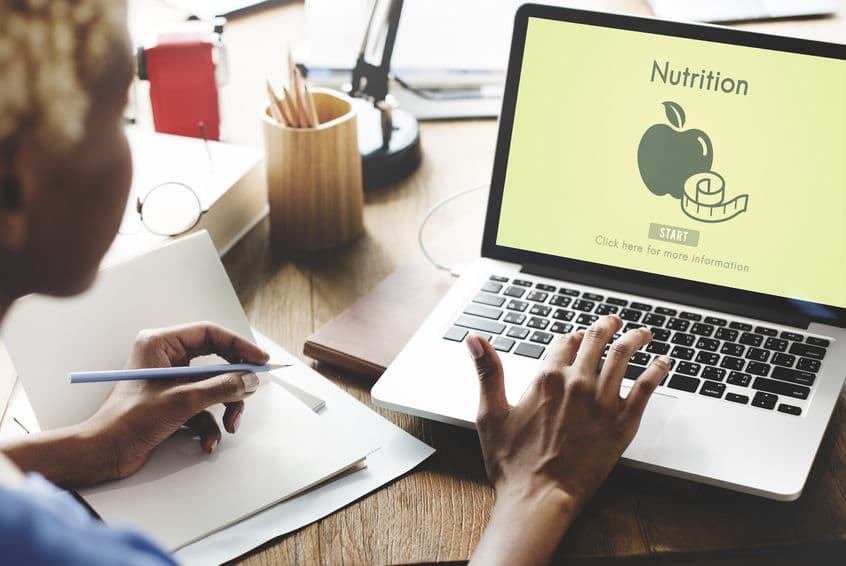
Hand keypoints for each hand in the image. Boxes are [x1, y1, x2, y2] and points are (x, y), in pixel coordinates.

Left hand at [86, 322, 268, 479]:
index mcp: (160, 344)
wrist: (104, 454)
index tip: (259, 360)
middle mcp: (166, 358)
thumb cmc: (128, 421)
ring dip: (224, 408)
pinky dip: (210, 425)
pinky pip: (203, 407)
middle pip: (216, 362)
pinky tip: (207, 441)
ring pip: (213, 387)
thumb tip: (249, 380)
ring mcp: (170, 381)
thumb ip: (221, 387)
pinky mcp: (173, 403)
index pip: (210, 334)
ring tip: (228, 426)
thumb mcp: (183, 400)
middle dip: (232, 384)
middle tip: (249, 392)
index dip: (239, 346)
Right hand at [467, 315, 669, 564]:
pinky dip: (657, 370)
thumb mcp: (490, 413)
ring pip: (623, 356)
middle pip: (597, 341)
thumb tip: (474, 339)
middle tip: (614, 321)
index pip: (564, 341)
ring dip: (635, 339)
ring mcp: (602, 402)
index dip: (571, 336)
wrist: (539, 497)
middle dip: (607, 326)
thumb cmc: (512, 463)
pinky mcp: (622, 423)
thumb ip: (487, 371)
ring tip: (642, 333)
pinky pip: (646, 388)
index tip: (577, 336)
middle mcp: (577, 383)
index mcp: (546, 378)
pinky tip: (664, 363)